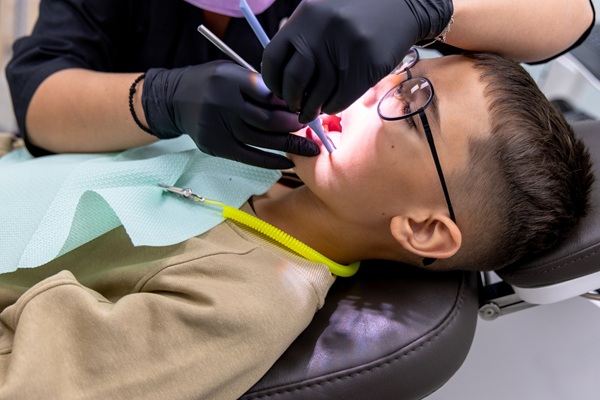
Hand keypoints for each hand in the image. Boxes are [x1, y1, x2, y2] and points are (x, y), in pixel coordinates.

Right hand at [141, 61, 319, 168]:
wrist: (175, 100)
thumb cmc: (212, 83)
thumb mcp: (233, 72)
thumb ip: (258, 84)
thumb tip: (292, 101)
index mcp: (229, 79)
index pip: (266, 93)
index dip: (288, 102)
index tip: (304, 105)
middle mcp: (222, 103)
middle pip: (266, 119)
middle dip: (292, 125)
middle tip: (310, 127)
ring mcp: (217, 127)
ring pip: (260, 140)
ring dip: (288, 145)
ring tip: (308, 148)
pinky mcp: (216, 146)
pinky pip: (248, 157)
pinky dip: (270, 161)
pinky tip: (287, 163)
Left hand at [262, 0, 452, 122]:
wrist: (402, 5)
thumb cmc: (356, 13)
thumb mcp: (321, 14)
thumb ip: (300, 38)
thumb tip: (280, 76)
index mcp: (305, 17)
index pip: (273, 58)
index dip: (273, 81)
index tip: (279, 91)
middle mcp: (322, 32)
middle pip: (294, 81)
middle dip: (292, 100)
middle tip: (296, 106)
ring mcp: (345, 50)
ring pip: (318, 95)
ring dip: (312, 109)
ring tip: (313, 110)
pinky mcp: (366, 66)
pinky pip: (340, 99)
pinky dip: (332, 107)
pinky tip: (331, 104)